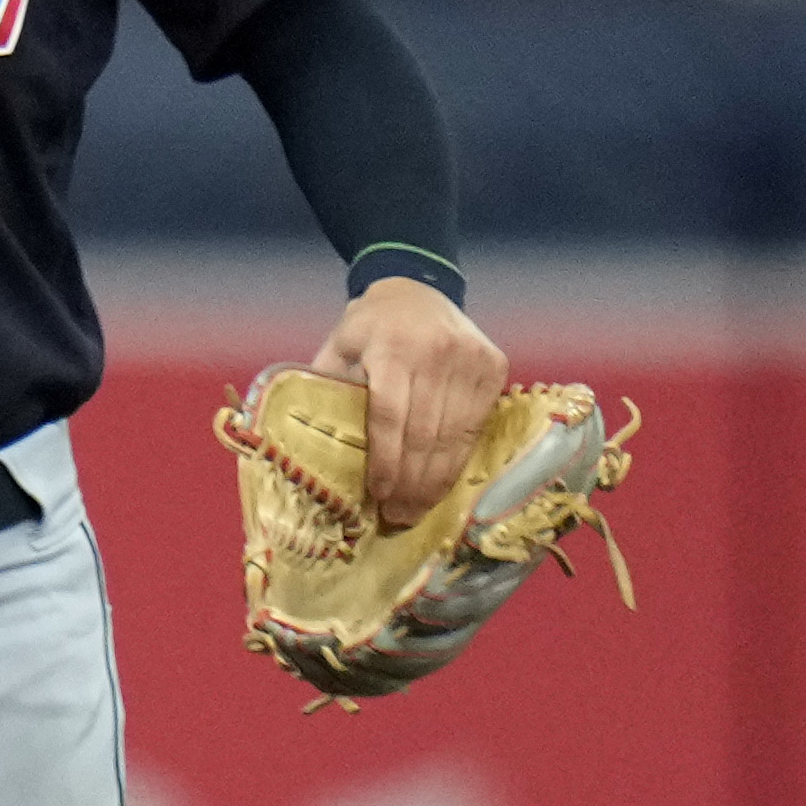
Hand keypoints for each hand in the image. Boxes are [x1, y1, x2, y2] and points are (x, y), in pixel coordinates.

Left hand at [336, 273, 508, 517]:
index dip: (386, 461)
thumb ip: (327, 387)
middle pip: (425, 433)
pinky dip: (459, 459)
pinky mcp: (494, 367)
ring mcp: (470, 360)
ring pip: (454, 435)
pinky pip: (476, 425)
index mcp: (391, 348)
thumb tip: (311, 445)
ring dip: (436, 480)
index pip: (390, 416)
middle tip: (398, 518)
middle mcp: (436, 353)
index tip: (379, 495)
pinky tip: (443, 484)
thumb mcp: (338, 346)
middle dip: (411, 483)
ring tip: (418, 510)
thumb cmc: (369, 327)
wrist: (417, 288)